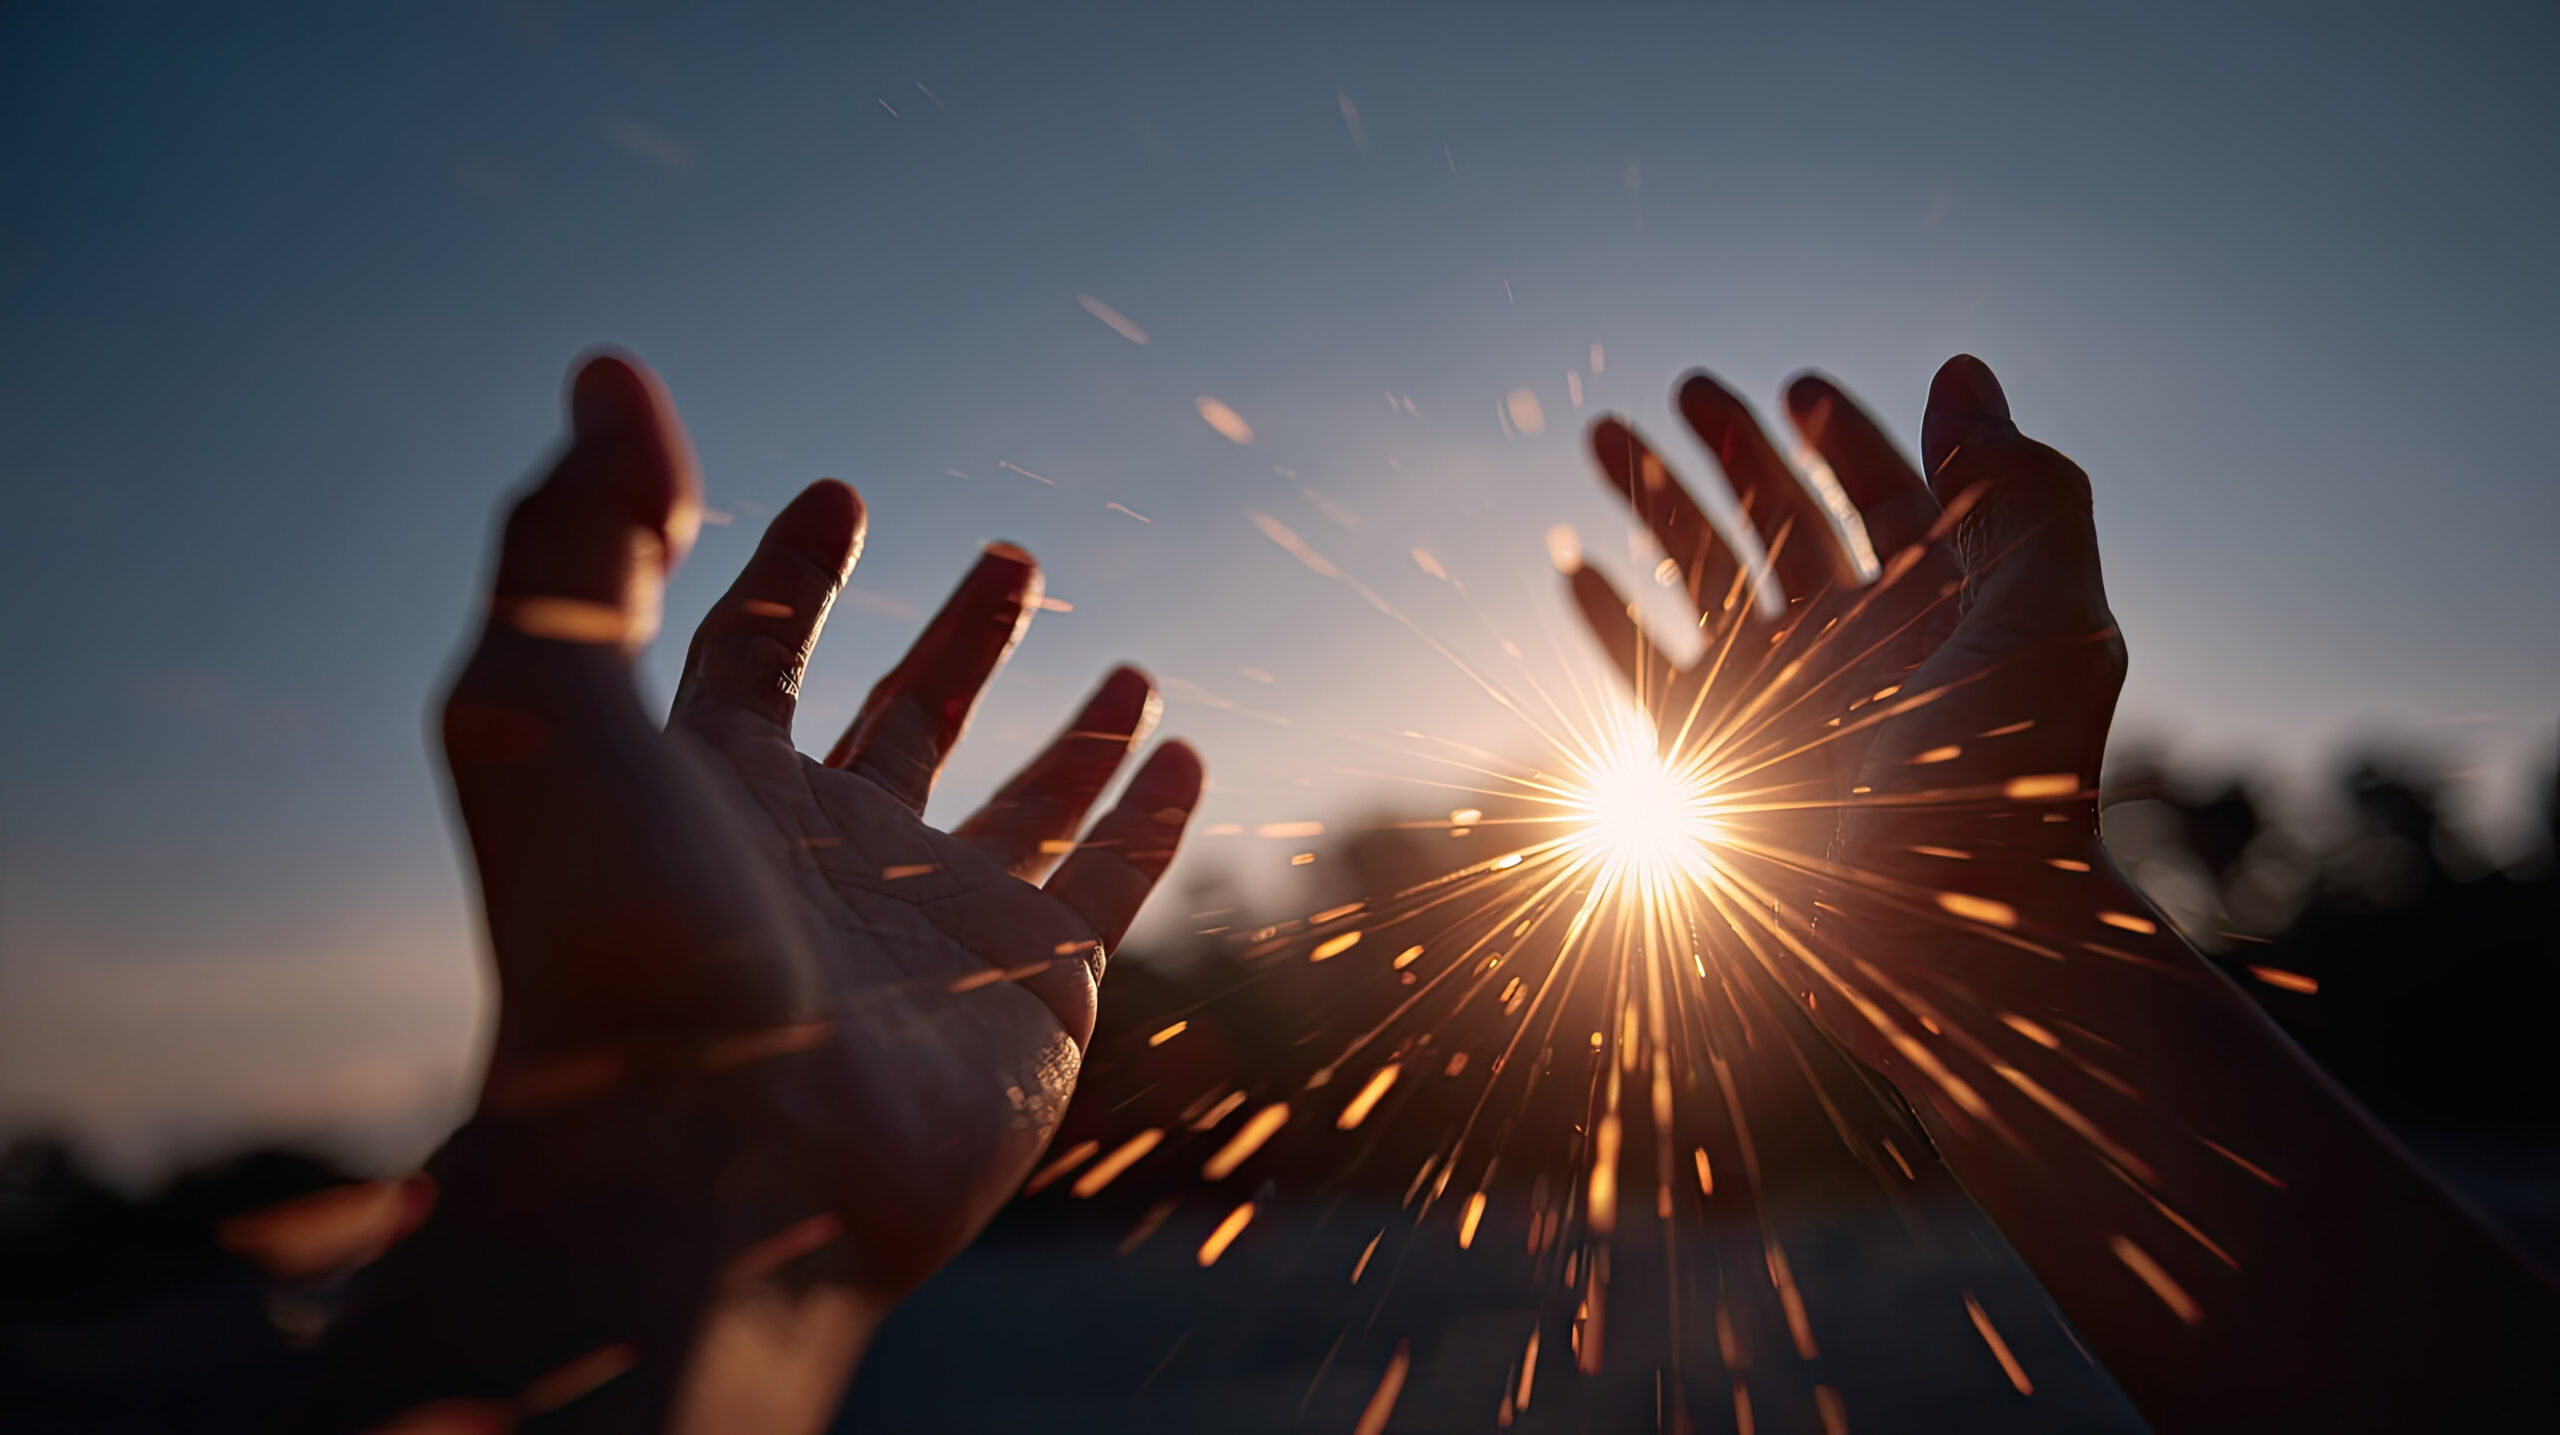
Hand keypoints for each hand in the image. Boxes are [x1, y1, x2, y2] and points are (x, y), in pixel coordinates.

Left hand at [306, 353, 1199, 1430]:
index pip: (754, 654)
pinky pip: (1113, 882)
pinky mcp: (1034, 984)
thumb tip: (611, 372)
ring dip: (1069, 730)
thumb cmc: (612, 939)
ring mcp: (934, 918)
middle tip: (1012, 555)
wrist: (707, 1162)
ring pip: (1021, 803)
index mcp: (709, 784)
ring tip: (1123, 658)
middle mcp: (827, 848)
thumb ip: (578, 535)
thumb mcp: (545, 701)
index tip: (841, 495)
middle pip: (904, 720)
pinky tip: (1182, 753)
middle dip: (955, 638)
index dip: (789, 574)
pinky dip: (1151, 819)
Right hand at [1567, 355, 2554, 1430]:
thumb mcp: (2048, 620)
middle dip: (1739, 447)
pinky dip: (1608, 616)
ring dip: (1657, 499)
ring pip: (1706, 573)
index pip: (1892, 493)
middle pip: (1787, 518)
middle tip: (1689, 385)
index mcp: (1943, 609)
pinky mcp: (1715, 761)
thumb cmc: (2014, 792)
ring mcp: (1780, 702)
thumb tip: (1960, 370)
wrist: (1951, 950)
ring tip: (1604, 430)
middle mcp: (1858, 646)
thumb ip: (2021, 490)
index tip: (1799, 387)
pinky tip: (1572, 564)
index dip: (1848, 436)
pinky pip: (1646, 668)